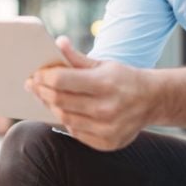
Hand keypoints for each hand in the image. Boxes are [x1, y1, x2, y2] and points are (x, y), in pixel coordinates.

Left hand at [25, 36, 153, 150]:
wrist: (153, 101)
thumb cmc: (124, 79)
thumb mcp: (103, 64)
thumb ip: (78, 57)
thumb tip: (58, 42)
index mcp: (105, 84)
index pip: (61, 80)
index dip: (44, 77)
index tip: (36, 74)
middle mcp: (106, 108)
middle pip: (59, 101)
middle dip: (41, 91)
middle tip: (33, 85)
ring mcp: (107, 129)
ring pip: (65, 118)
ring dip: (51, 106)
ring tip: (45, 97)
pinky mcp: (106, 143)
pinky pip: (76, 132)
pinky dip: (67, 121)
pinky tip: (64, 110)